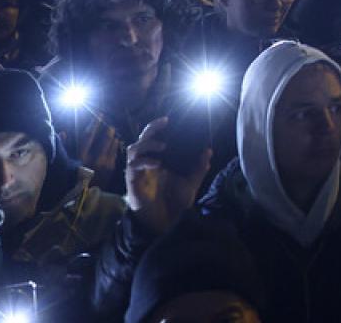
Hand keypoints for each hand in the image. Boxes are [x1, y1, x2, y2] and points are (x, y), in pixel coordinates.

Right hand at [124, 117, 211, 235]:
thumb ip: (199, 168)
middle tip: (163, 123)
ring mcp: (137, 172)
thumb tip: (208, 151)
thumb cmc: (175, 201)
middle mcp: (146, 163)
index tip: (167, 119)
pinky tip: (157, 163)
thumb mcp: (191, 183)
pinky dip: (144, 162)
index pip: (154, 138)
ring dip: (147, 145)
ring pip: (133, 150)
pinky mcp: (132, 182)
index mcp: (158, 160)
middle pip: (141, 140)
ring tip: (162, 146)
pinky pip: (133, 167)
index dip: (157, 128)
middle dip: (150, 129)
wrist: (165, 221)